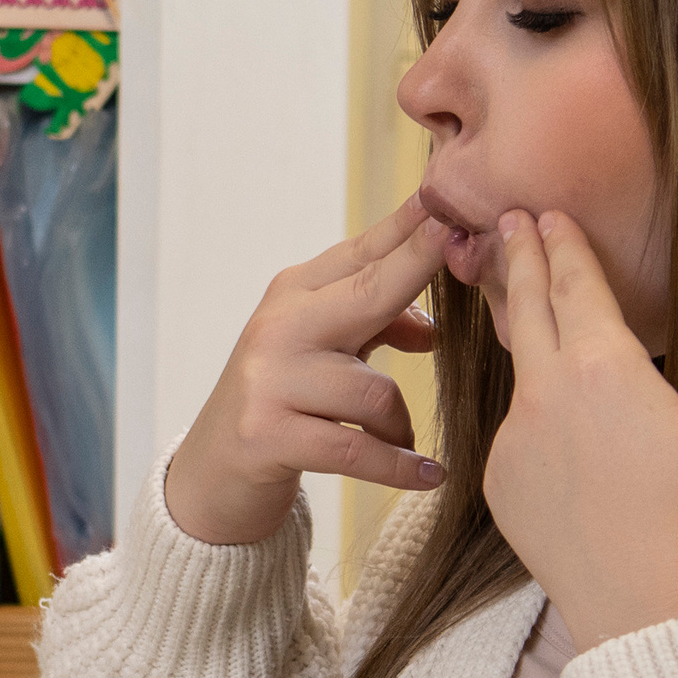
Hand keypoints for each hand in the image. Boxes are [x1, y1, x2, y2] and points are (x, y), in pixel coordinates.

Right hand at [164, 200, 448, 545]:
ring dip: (399, 425)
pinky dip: (399, 466)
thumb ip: (374, 328)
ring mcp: (269, 381)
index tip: (451, 203)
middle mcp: (278, 328)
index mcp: (292, 295)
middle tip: (463, 246)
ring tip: (401, 443)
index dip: (410, 227)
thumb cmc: (282, 403)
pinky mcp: (267, 436)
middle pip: (368, 291)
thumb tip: (433, 329)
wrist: (213, 470)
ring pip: (374, 392)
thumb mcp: (325, 353)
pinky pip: (357, 451)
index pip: (362, 252)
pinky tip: (428, 475)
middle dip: (419, 266)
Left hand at [482, 211, 677, 650]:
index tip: (546, 213)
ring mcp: (512, 439)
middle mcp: (545, 393)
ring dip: (522, 335)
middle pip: (525, 309)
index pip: (574, 284)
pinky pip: (515, 431)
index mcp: (604, 367)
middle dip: (518, 260)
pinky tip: (555, 421)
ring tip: (522, 306)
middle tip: (507, 224)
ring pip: (519, 373)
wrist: (641, 607)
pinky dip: (532, 414)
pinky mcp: (498, 481)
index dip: (562, 244)